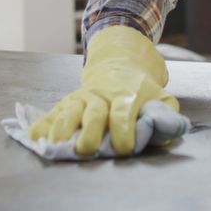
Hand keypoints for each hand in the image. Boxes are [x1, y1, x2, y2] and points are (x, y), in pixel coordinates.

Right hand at [28, 25, 177, 156]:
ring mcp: (82, 96)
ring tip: (56, 144)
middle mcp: (101, 95)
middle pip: (93, 112)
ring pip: (69, 110)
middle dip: (89, 131)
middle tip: (86, 149)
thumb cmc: (141, 87)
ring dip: (61, 128)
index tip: (124, 148)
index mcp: (126, 95)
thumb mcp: (160, 95)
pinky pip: (52, 111)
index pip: (123, 113)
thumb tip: (174, 129)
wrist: (119, 60)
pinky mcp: (68, 100)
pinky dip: (42, 124)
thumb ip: (167, 113)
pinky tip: (35, 136)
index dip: (124, 130)